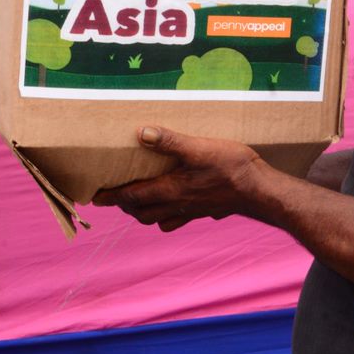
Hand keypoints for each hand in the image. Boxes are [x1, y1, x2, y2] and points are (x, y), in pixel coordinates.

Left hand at [93, 126, 264, 231]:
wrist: (259, 190)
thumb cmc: (230, 167)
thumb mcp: (199, 148)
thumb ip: (170, 141)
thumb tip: (141, 133)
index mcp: (170, 190)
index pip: (132, 197)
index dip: (112, 197)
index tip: (94, 197)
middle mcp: (176, 205)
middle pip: (141, 212)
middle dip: (125, 206)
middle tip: (114, 196)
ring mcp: (191, 211)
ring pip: (158, 219)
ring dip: (144, 212)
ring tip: (138, 202)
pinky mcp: (205, 211)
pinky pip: (178, 220)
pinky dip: (167, 216)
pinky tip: (172, 206)